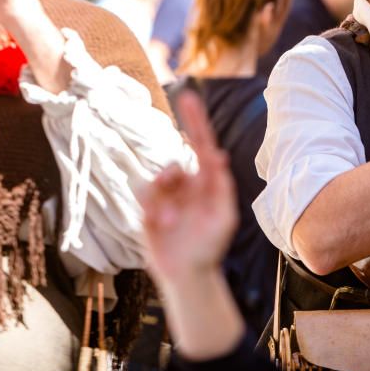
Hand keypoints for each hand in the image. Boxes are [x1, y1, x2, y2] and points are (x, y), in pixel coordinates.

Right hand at [138, 91, 237, 286]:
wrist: (189, 274)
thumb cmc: (211, 244)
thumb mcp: (224, 216)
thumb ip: (221, 186)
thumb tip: (218, 155)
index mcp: (205, 181)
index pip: (201, 145)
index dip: (195, 121)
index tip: (188, 96)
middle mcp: (184, 185)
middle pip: (173, 161)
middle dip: (171, 166)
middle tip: (173, 174)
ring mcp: (164, 197)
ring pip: (157, 178)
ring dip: (163, 197)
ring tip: (171, 222)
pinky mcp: (147, 210)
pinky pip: (144, 197)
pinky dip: (154, 209)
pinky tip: (163, 225)